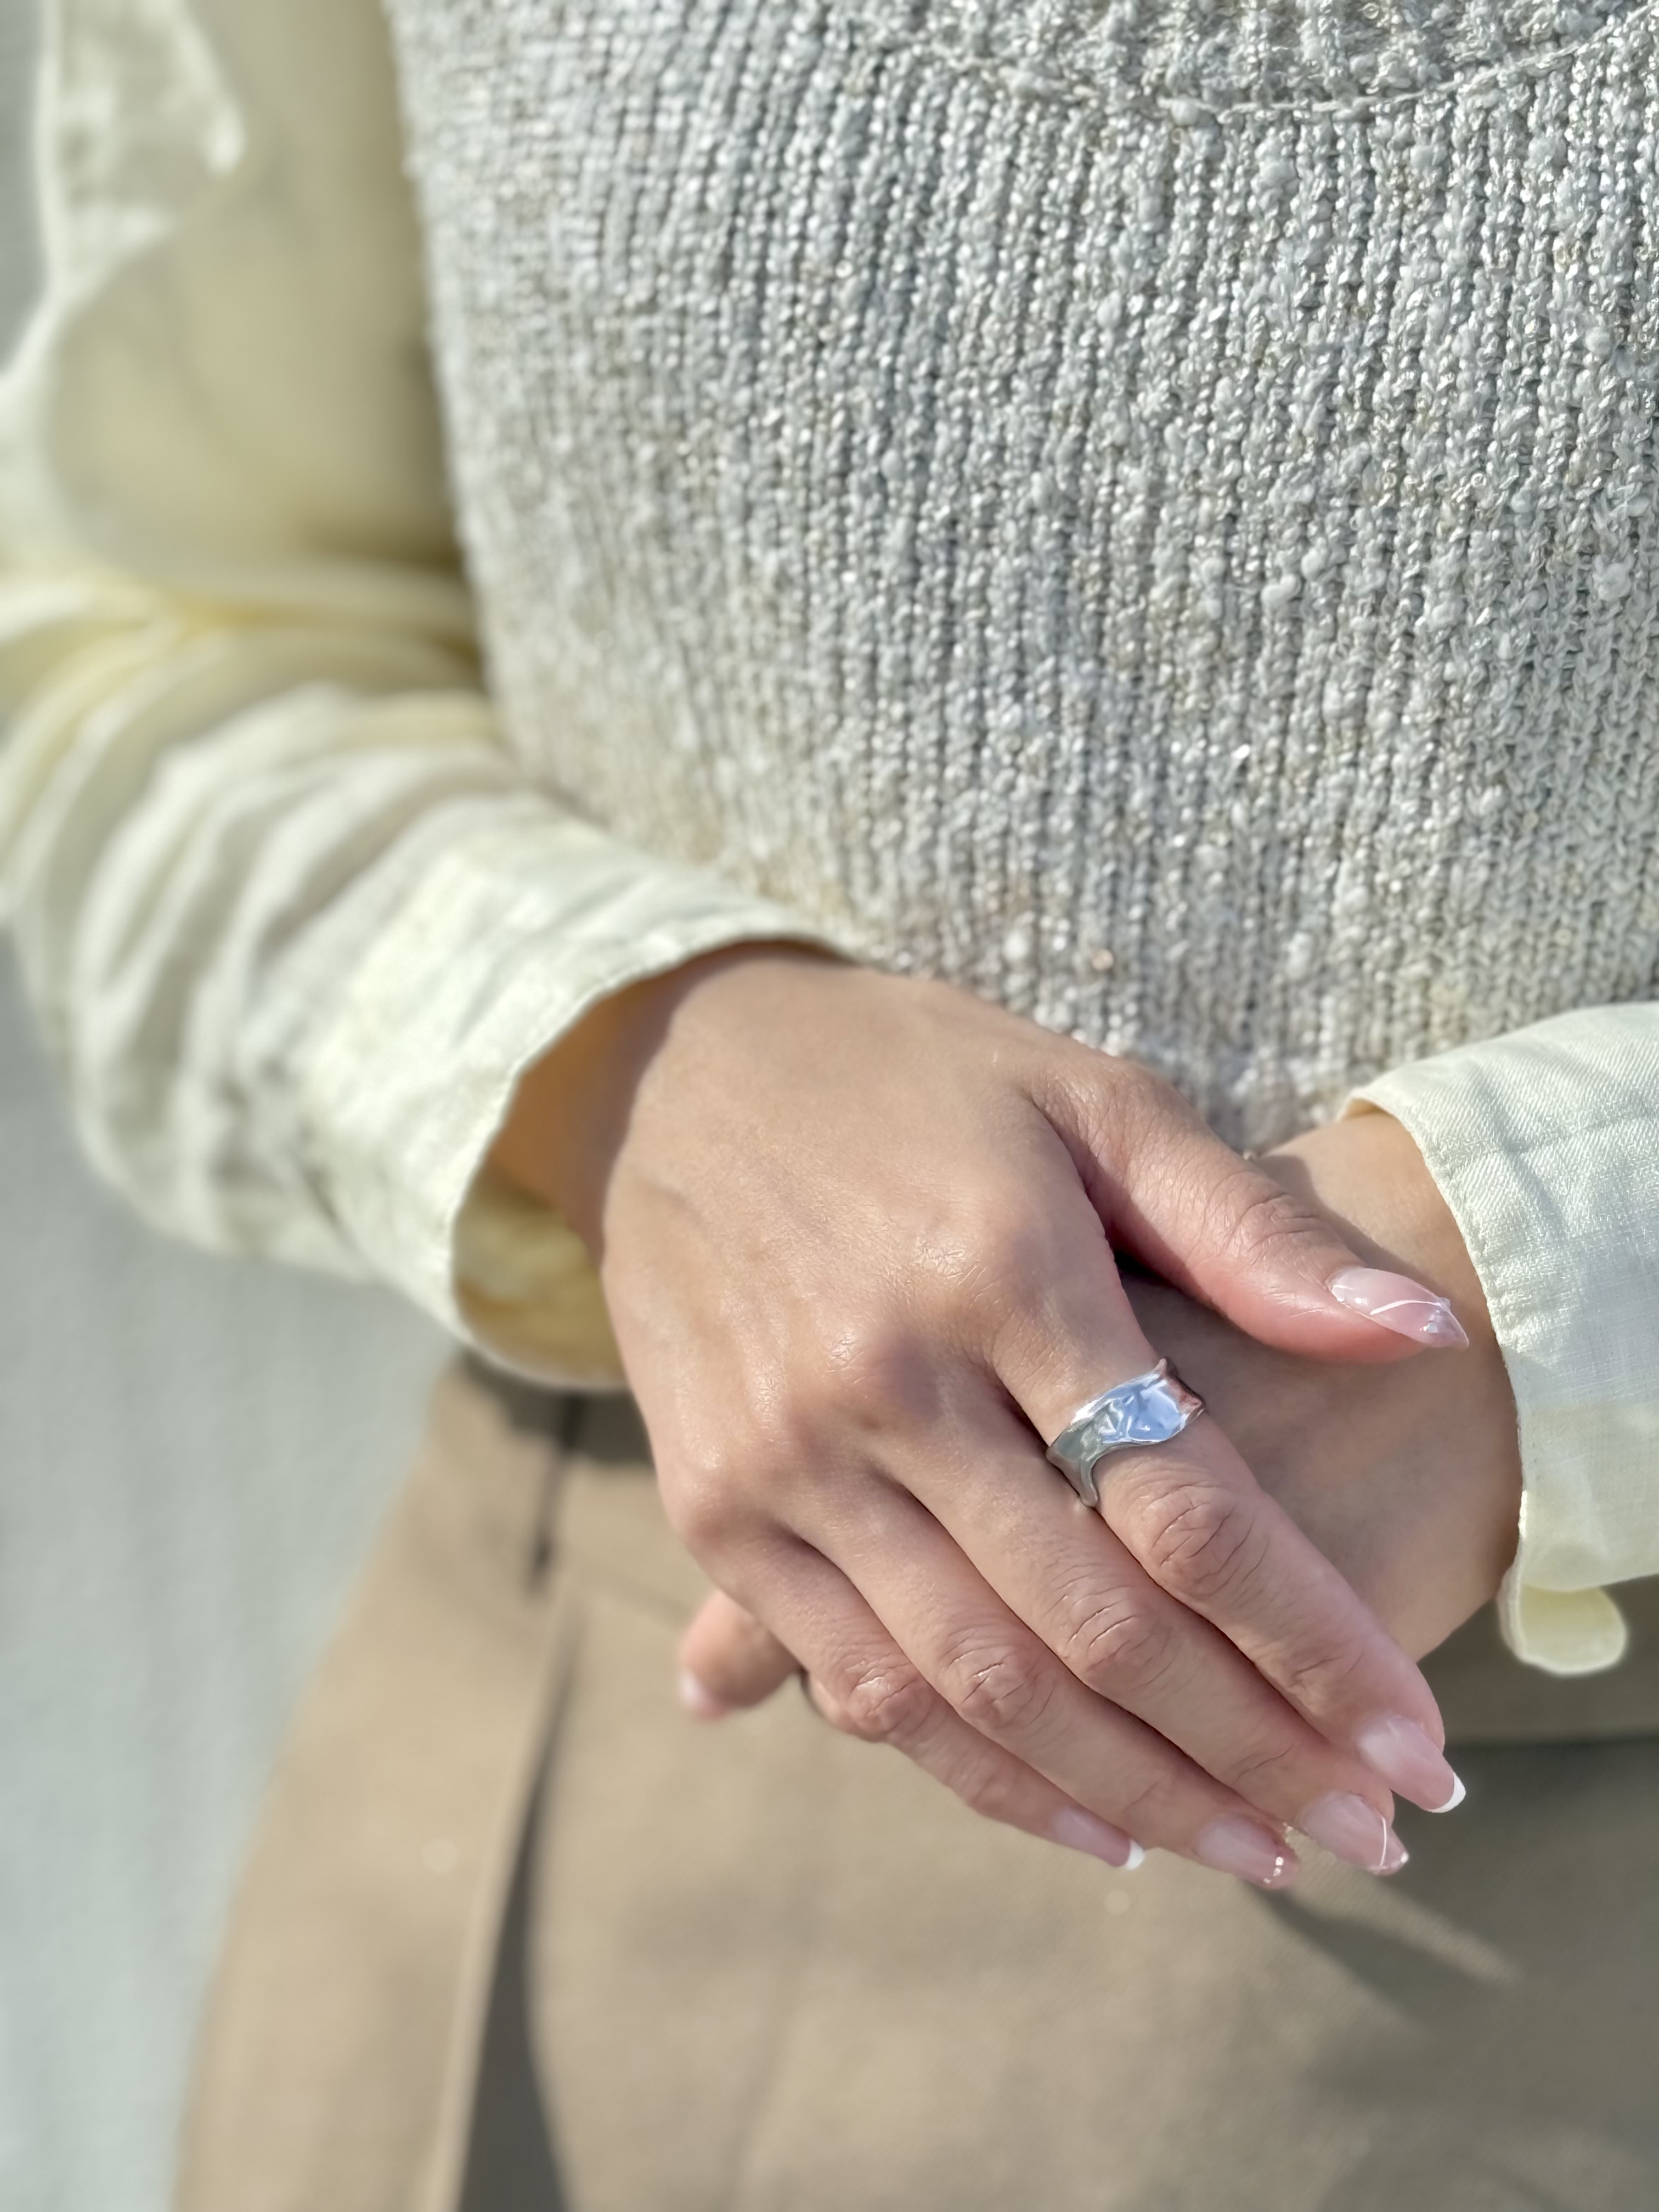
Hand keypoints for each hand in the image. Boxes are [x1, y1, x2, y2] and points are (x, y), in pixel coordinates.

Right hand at [493, 950, 1467, 1883]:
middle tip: (1359, 1832)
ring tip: (1245, 1849)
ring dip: (1126, 1791)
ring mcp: (786, 1456)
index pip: (1187, 1507)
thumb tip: (1416, 1331)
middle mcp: (885, 1379)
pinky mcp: (714, 1505)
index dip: (1312, 1642)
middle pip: (1093, 1624)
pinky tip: (1084, 1820)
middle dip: (1246, 1749)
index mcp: (999, 1269)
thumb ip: (1243, 1229)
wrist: (678, 1075)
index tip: (1410, 1743)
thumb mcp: (1088, 1098)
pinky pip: (857, 1678)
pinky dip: (976, 1771)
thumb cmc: (915, 1079)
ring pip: (976, 1683)